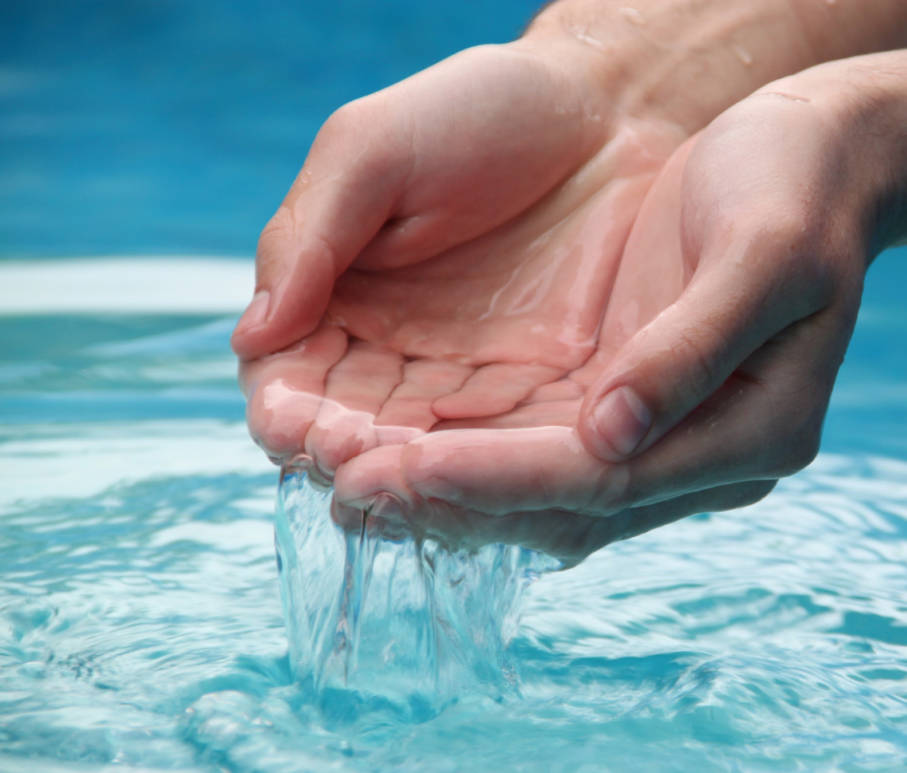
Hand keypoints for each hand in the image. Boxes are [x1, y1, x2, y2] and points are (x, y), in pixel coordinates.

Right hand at [235, 43, 684, 477]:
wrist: (609, 110)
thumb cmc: (479, 112)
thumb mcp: (373, 153)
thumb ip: (309, 238)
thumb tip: (251, 336)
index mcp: (338, 298)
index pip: (291, 377)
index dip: (287, 406)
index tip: (289, 422)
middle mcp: (398, 354)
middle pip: (351, 430)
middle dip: (342, 452)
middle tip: (345, 460)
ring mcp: (472, 380)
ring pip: (424, 452)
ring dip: (406, 474)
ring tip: (397, 479)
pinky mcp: (543, 393)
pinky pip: (504, 446)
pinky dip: (484, 471)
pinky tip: (473, 481)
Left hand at [332, 75, 875, 563]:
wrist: (813, 154)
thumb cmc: (796, 186)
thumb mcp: (764, 252)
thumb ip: (693, 347)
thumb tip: (611, 436)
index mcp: (754, 432)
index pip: (605, 482)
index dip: (501, 480)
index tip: (404, 469)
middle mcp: (705, 457)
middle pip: (563, 508)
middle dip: (452, 501)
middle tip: (343, 490)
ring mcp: (664, 439)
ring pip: (540, 494)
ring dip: (446, 491)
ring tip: (343, 481)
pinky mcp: (626, 408)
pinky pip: (534, 450)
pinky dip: (465, 455)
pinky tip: (393, 446)